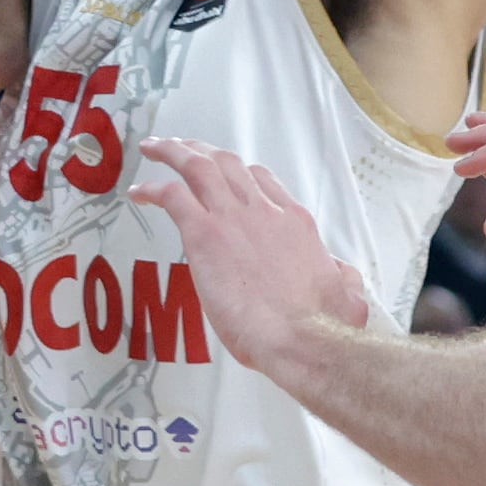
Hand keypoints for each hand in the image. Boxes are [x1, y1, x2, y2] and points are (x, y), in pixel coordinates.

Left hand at [133, 137, 369, 371]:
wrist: (304, 337)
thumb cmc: (323, 327)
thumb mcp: (344, 296)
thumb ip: (342, 280)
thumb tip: (347, 280)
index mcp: (295, 224)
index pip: (264, 182)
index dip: (239, 173)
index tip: (224, 175)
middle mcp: (265, 212)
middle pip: (228, 163)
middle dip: (203, 150)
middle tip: (182, 148)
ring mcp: (235, 219)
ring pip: (199, 166)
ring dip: (173, 152)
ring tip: (155, 148)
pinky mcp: (206, 234)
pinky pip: (173, 196)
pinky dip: (153, 189)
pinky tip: (139, 193)